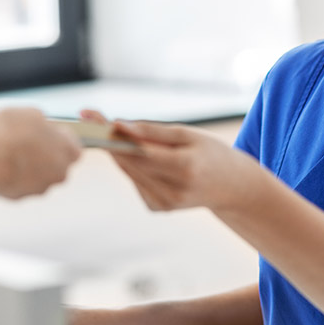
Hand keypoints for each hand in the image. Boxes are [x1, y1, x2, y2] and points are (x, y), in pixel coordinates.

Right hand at [0, 107, 81, 197]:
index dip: (62, 141)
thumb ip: (44, 123)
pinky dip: (13, 176)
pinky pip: (20, 185)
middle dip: (46, 155)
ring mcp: (37, 189)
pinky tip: (0, 163)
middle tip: (28, 142)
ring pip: (38, 176)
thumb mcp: (30, 113)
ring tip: (10, 152)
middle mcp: (57, 174)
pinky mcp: (17, 197)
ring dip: (29, 166)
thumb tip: (43, 126)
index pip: (75, 150)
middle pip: (57, 165)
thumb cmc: (6, 131)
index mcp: (66, 153)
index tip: (50, 135)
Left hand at [79, 109, 267, 214]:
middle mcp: (172, 192)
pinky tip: (141, 157)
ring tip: (107, 128)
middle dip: (109, 138)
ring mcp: (163, 204)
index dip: (116, 135)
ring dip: (118, 150)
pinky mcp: (156, 208)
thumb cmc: (212, 154)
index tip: (95, 119)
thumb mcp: (189, 135)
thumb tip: (119, 126)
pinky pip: (136, 180)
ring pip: (129, 171)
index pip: (141, 152)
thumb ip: (154, 132)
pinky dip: (134, 166)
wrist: (233, 188)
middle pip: (130, 162)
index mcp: (185, 170)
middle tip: (90, 116)